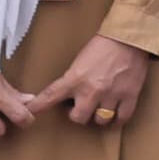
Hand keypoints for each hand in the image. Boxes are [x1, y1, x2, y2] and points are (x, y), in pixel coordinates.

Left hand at [28, 34, 152, 129]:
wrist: (128, 39)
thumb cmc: (103, 45)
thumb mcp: (79, 60)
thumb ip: (73, 78)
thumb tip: (68, 92)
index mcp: (75, 78)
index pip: (51, 96)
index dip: (39, 106)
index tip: (29, 112)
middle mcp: (91, 90)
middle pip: (78, 118)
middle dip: (77, 115)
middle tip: (79, 107)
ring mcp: (111, 95)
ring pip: (100, 120)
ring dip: (98, 116)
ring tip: (99, 108)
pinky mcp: (129, 97)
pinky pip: (122, 118)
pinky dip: (118, 118)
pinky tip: (115, 114)